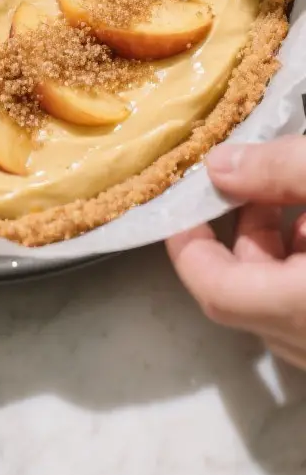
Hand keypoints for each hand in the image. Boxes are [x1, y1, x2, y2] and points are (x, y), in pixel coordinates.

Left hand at [167, 138, 305, 368]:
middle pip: (249, 292)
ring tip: (301, 196)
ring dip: (282, 248)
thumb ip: (280, 170)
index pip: (217, 291)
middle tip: (262, 181)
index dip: (189, 246)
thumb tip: (218, 165)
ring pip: (284, 302)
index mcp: (302, 308)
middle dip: (245, 231)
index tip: (181, 201)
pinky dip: (305, 268)